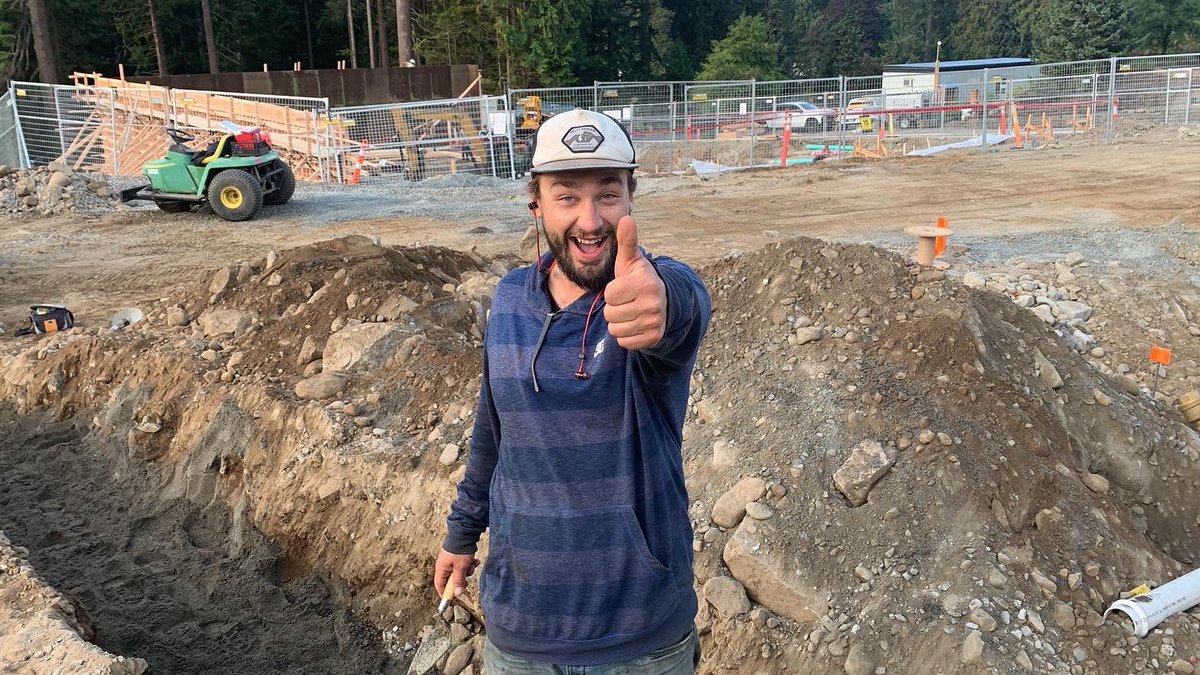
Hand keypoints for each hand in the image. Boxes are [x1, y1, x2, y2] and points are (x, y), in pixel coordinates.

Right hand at [434, 548, 478, 600]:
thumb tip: (458, 594)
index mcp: (441, 569)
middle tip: (467, 580)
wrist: (464, 533)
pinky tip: (475, 560)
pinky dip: (469, 564)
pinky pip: (463, 565)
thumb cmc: (460, 551)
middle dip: (461, 580)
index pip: (439, 585)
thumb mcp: (461, 568)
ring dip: (467, 571)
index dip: (445, 593)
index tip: (453, 598)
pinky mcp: (457, 557)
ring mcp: (451, 561)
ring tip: (472, 565)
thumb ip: (458, 582)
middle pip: (451, 580)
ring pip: (459, 572)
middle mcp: (444, 565)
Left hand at [603, 215, 666, 350]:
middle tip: (627, 301)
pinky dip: (626, 335)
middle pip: (610, 314)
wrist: (662, 303)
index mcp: (646, 283)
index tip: (624, 288)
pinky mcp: (653, 338)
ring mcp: (655, 322)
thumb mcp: (631, 261)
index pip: (609, 295)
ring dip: (619, 322)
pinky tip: (635, 324)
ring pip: (615, 329)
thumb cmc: (638, 280)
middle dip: (615, 308)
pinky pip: (624, 342)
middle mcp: (653, 303)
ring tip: (631, 312)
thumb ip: (626, 241)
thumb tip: (626, 218)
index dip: (612, 292)